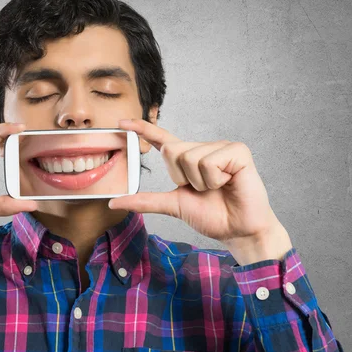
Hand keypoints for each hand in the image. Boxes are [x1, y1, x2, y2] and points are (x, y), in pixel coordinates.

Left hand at [108, 119, 291, 264]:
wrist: (238, 230)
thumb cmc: (212, 216)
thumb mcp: (173, 205)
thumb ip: (145, 201)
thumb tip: (113, 203)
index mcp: (188, 158)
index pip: (162, 139)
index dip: (142, 129)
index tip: (122, 121)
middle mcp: (203, 147)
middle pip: (172, 151)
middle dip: (182, 178)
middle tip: (203, 190)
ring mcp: (221, 147)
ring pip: (189, 158)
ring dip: (200, 182)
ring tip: (218, 188)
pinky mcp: (237, 151)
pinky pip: (209, 162)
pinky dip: (215, 180)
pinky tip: (229, 183)